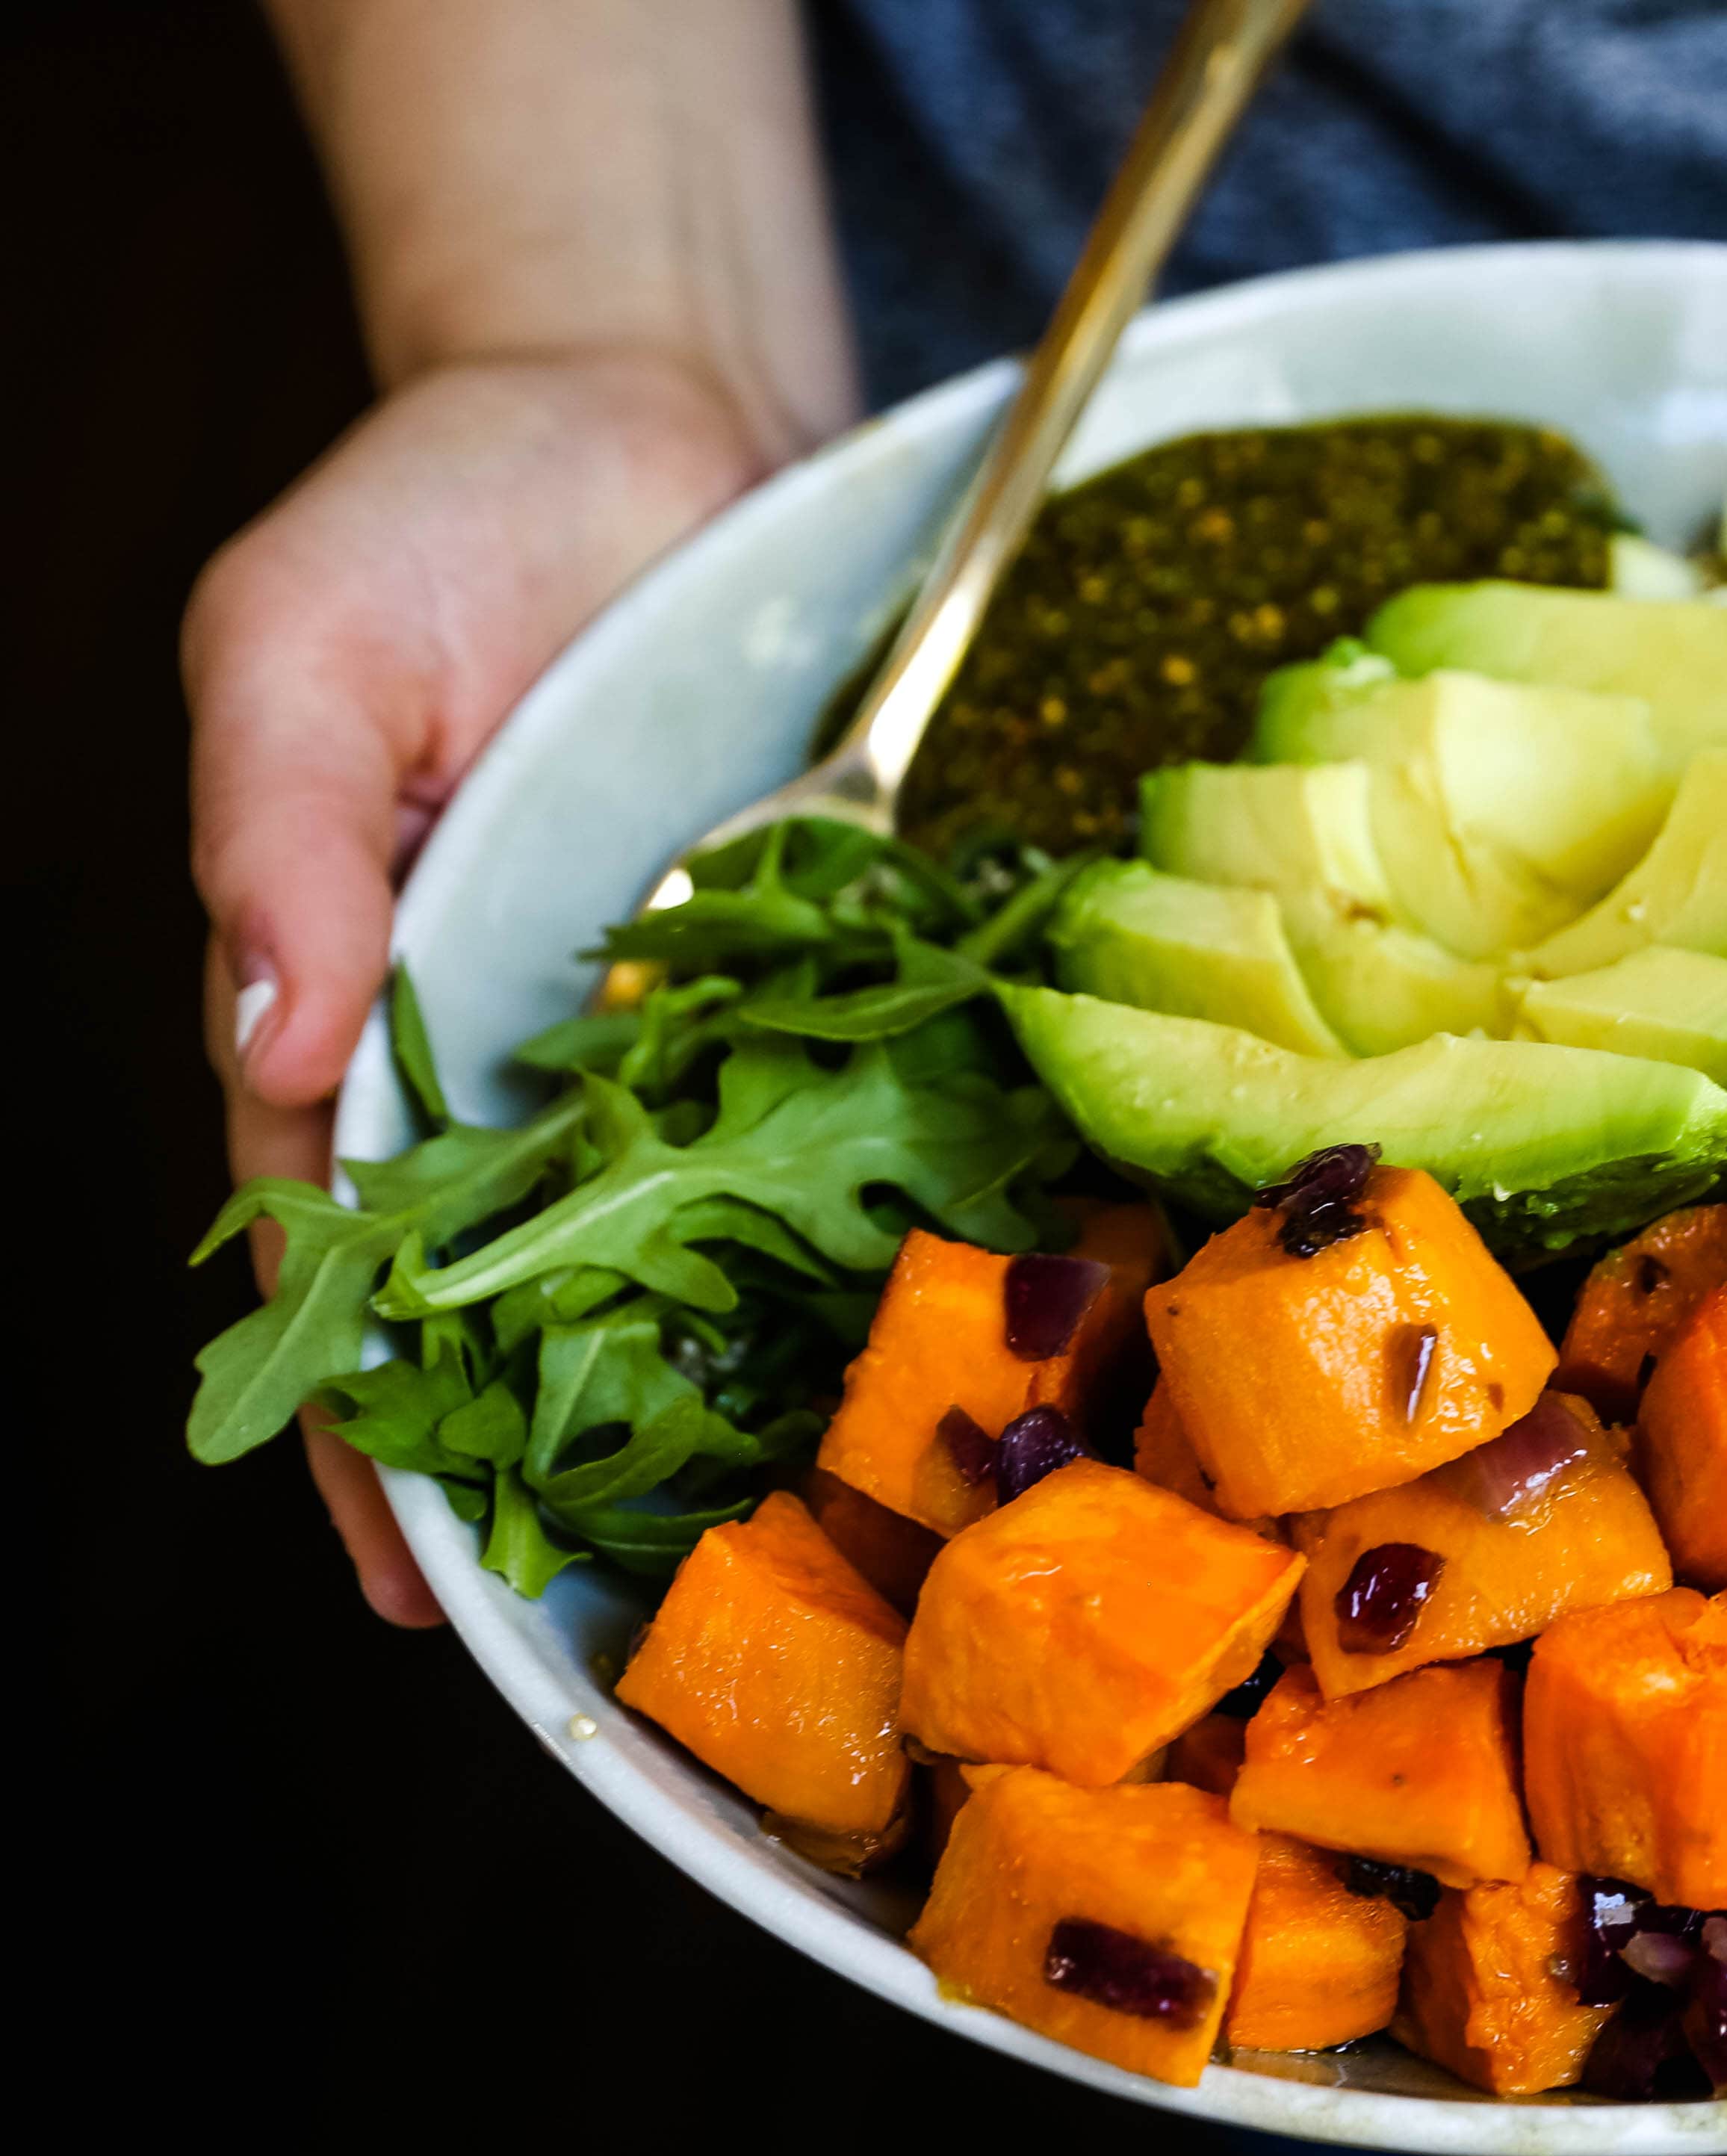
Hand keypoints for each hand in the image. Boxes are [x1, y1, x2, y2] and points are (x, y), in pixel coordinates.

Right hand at [189, 350, 769, 1625]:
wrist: (646, 410)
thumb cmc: (435, 513)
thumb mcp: (294, 649)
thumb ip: (277, 845)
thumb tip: (276, 1039)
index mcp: (366, 1005)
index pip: (345, 1263)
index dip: (366, 1431)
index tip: (419, 1590)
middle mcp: (523, 1051)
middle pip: (523, 1300)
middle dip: (554, 1467)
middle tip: (614, 1640)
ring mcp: (672, 1023)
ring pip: (688, 1242)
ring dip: (721, 1385)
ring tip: (777, 1547)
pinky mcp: (803, 968)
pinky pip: (837, 1114)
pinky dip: (862, 1218)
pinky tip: (916, 1325)